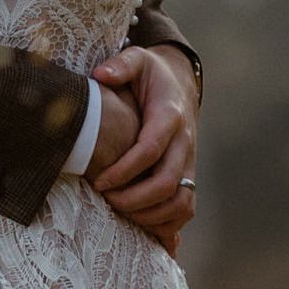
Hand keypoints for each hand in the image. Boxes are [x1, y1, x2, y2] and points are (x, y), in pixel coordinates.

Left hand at [87, 45, 197, 240]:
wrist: (181, 84)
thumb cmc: (151, 74)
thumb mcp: (137, 59)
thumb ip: (120, 64)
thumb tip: (100, 75)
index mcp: (169, 116)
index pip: (150, 150)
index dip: (124, 170)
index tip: (99, 181)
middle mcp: (185, 142)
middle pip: (167, 183)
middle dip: (134, 199)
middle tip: (105, 199)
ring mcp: (190, 162)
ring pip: (182, 202)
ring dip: (151, 216)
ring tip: (120, 212)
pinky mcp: (189, 176)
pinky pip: (186, 208)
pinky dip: (167, 225)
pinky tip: (143, 230)